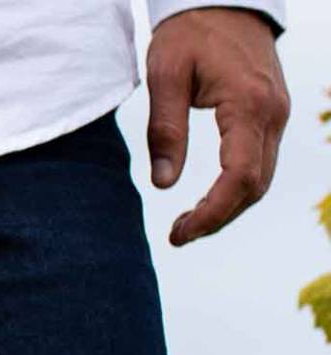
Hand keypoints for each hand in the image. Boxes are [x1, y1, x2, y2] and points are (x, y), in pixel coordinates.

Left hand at [145, 7, 288, 245]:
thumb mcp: (165, 76)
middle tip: (178, 235)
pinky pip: (260, 162)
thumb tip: (163, 184)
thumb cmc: (190, 33)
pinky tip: (208, 202)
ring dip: (228, 208)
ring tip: (187, 225)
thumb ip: (165, 130)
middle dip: (218, 218)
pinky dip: (237, 189)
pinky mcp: (271, 114)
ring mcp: (277, 114)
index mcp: (248, 104)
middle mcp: (272, 113)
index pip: (240, 176)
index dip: (212, 213)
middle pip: (255, 186)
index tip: (179, 234)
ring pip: (261, 178)